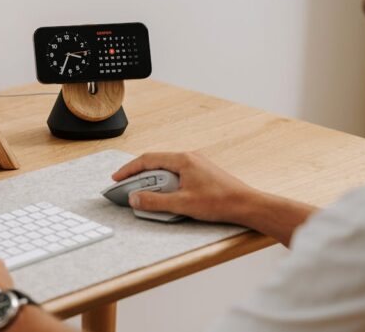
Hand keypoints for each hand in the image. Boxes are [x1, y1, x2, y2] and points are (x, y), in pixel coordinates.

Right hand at [111, 152, 260, 223]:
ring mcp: (197, 165)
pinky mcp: (202, 174)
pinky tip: (166, 195)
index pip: (148, 159)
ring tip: (146, 194)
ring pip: (167, 169)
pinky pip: (177, 174)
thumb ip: (155, 201)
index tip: (117, 178)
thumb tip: (135, 198)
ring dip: (153, 180)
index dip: (129, 169)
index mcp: (183, 160)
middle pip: (156, 162)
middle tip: (127, 187)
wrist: (247, 205)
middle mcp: (189, 158)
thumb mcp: (182, 204)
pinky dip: (166, 183)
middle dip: (139, 175)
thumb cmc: (220, 201)